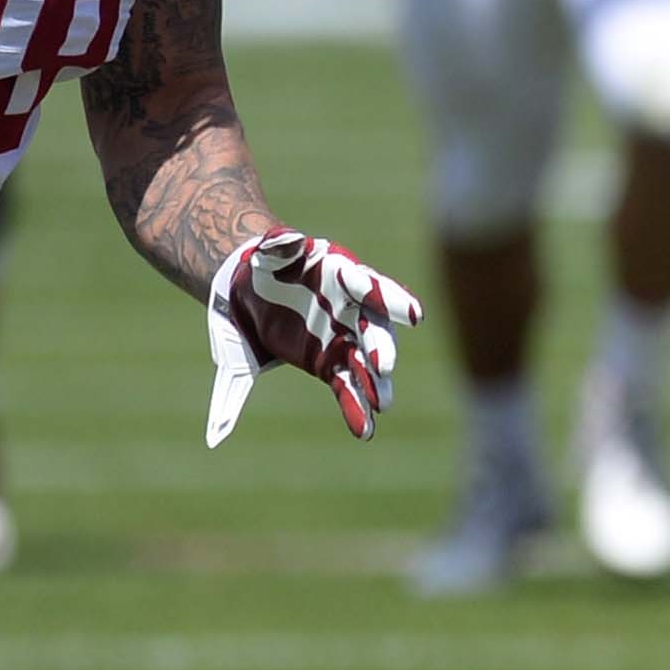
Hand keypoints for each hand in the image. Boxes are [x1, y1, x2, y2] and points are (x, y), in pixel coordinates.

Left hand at [203, 231, 423, 446]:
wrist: (254, 290)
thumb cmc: (268, 265)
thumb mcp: (268, 252)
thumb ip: (278, 245)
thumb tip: (289, 239)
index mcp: (341, 274)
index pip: (368, 285)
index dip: (390, 300)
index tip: (414, 314)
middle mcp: (352, 308)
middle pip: (373, 329)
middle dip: (380, 347)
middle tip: (384, 367)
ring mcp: (344, 338)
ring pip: (365, 363)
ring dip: (374, 384)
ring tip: (381, 404)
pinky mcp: (330, 363)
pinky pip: (346, 386)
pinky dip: (354, 408)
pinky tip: (363, 430)